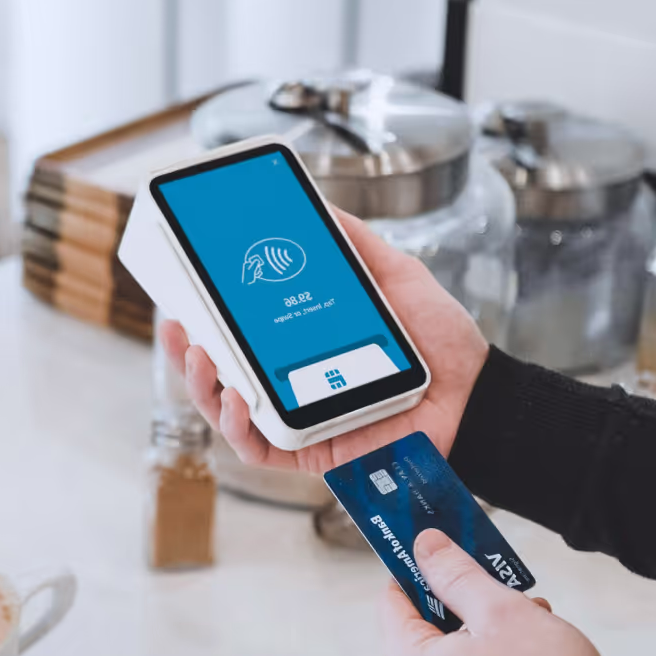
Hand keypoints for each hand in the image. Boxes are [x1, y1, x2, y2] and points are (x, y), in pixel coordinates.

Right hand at [158, 210, 489, 476]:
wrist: (477, 395)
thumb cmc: (440, 344)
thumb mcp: (395, 276)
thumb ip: (355, 242)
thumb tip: (316, 203)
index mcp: (302, 344)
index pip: (241, 332)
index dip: (206, 316)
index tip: (183, 290)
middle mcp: (292, 382)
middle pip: (221, 372)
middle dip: (187, 350)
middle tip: (178, 322)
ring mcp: (298, 418)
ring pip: (228, 411)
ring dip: (203, 385)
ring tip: (202, 356)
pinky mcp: (310, 452)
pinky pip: (259, 448)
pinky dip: (239, 428)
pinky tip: (237, 399)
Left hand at [381, 530, 618, 655]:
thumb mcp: (500, 610)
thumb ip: (456, 574)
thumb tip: (424, 546)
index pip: (392, 602)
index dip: (420, 570)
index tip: (448, 552)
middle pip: (424, 633)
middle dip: (464, 605)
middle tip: (504, 590)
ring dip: (484, 635)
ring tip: (531, 621)